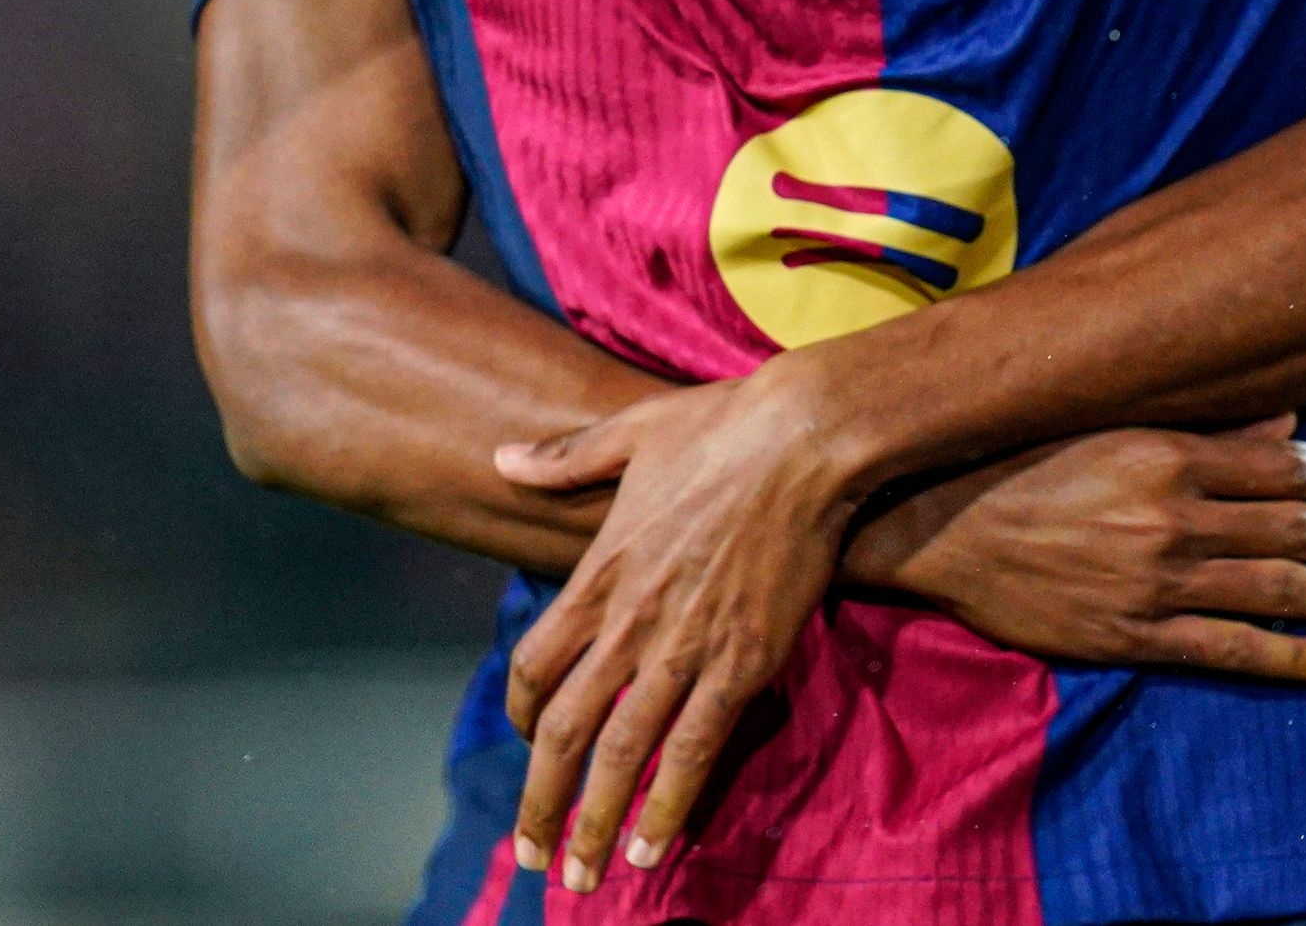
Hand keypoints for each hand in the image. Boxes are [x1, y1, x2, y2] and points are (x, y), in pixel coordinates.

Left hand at [493, 371, 861, 895]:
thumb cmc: (721, 427)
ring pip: (621, 757)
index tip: (524, 743)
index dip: (519, 715)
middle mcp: (628, 624)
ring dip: (593, 824)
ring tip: (582, 879)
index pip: (532, 667)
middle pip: (561, 733)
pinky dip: (667, 807)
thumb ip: (563, 460)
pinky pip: (693, 753)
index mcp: (596, 574)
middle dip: (541, 804)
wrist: (804, 439)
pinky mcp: (741, 665)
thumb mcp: (630, 433)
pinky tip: (651, 847)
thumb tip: (500, 460)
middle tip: (528, 859)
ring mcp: (683, 650)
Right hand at [848, 415, 1305, 679]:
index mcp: (1165, 453)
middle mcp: (1172, 516)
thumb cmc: (1017, 464)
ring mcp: (1157, 581)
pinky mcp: (1136, 635)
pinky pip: (1235, 650)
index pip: (1278, 465)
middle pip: (1292, 528)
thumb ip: (1194, 425)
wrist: (935, 527)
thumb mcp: (1103, 424)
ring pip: (1277, 588)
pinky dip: (1297, 658)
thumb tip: (1280, 421)